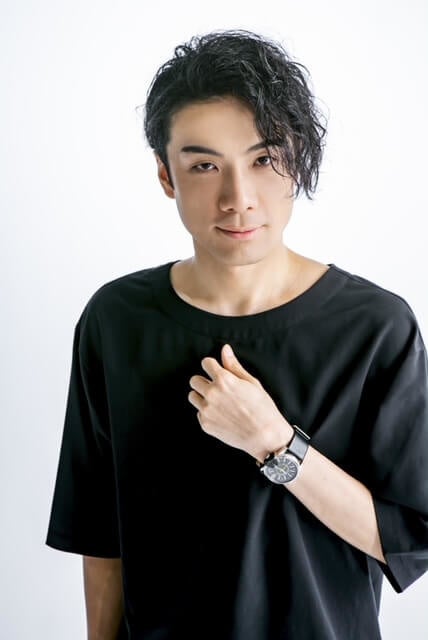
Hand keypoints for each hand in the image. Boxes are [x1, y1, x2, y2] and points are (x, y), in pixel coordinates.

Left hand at [188, 344, 292, 461]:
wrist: (265, 436)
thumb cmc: (262, 409)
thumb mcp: (251, 383)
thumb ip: (234, 366)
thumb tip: (225, 350)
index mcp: (224, 380)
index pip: (206, 363)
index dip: (212, 366)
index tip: (216, 370)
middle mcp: (212, 394)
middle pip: (194, 380)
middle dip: (204, 381)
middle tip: (217, 388)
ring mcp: (207, 410)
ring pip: (192, 396)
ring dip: (202, 396)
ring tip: (218, 402)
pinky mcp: (205, 424)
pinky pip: (198, 413)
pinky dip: (206, 412)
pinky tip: (221, 415)